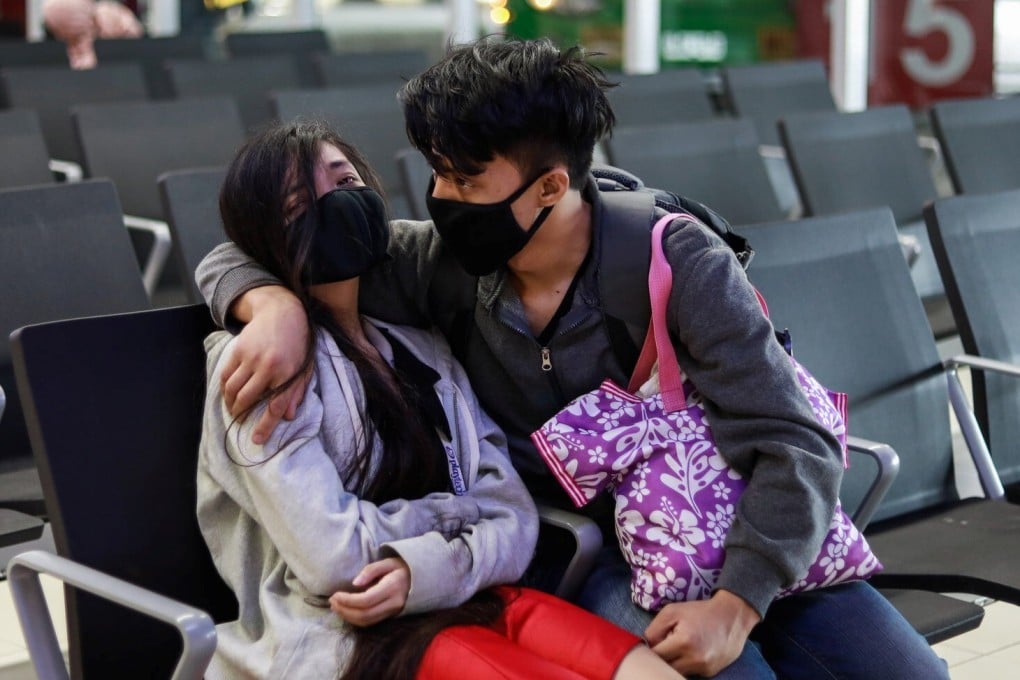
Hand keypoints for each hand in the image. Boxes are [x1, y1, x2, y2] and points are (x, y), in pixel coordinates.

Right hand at [220, 285, 309, 443]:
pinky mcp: (238, 349)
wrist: (282, 312)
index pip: (275, 406)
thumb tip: (288, 417)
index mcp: (288, 373)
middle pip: (248, 400)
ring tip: (233, 409)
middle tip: (239, 421)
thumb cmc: (298, 343)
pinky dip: (224, 387)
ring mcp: (251, 357)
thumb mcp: (305, 368)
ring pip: (233, 389)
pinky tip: (228, 393)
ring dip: (230, 403)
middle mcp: (268, 366)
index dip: (265, 426)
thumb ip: (297, 392)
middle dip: (241, 415)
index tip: (256, 439)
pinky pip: (226, 375)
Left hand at [329, 557, 410, 626]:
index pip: (366, 600)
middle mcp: (394, 603)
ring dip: (348, 616)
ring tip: (336, 606)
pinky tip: (346, 611)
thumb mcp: (388, 562)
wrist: (422, 578)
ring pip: (367, 621)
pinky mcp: (390, 616)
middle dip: (344, 610)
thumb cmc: (402, 566)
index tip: (335, 594)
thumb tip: (354, 583)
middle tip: (332, 601)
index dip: (347, 600)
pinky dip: (355, 619)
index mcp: (392, 587)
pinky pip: (370, 622)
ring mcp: (393, 612)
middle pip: (364, 614)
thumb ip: (371, 570)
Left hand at [645, 590, 759, 676]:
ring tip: (676, 649)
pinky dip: (685, 666)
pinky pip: (689, 673)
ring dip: (672, 663)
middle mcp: (695, 659)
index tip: (650, 644)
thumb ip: (654, 629)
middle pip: (664, 667)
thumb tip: (645, 646)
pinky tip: (688, 653)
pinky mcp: (710, 673)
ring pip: (675, 672)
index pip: (655, 656)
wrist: (732, 617)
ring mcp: (704, 669)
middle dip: (660, 658)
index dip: (650, 650)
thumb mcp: (672, 611)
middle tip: (662, 646)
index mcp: (683, 642)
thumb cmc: (699, 612)